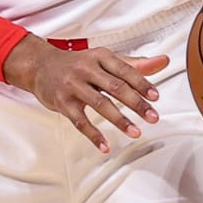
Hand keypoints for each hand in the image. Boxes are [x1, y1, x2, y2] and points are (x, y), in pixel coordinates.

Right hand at [2, 35, 167, 153]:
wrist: (40, 66)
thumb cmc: (78, 64)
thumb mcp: (104, 59)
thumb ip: (134, 64)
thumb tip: (163, 61)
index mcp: (100, 56)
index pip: (125, 70)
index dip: (142, 84)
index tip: (156, 97)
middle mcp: (86, 69)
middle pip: (115, 87)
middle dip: (136, 103)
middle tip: (153, 117)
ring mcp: (73, 86)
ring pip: (99, 104)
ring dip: (119, 120)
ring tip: (136, 132)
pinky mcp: (62, 102)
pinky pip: (80, 121)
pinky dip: (93, 134)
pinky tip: (105, 146)